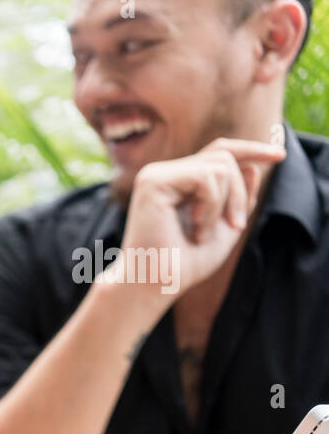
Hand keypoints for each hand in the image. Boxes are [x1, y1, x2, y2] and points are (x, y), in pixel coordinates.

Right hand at [119, 138, 284, 295]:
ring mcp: (155, 175)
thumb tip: (253, 166)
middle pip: (224, 156)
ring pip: (219, 165)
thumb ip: (238, 199)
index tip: (281, 155)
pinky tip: (197, 227)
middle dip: (240, 192)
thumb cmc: (183, 265)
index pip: (218, 152)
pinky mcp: (153, 182)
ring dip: (226, 202)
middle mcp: (162, 173)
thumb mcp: (223, 228)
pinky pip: (206, 177)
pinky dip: (212, 205)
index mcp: (176, 182)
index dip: (251, 149)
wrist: (156, 284)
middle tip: (235, 226)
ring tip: (205, 232)